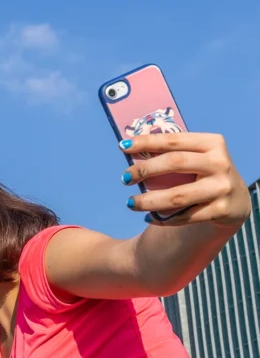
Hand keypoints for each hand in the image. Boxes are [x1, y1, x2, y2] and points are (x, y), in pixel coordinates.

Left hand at [121, 132, 250, 226]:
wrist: (235, 199)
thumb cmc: (205, 174)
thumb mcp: (196, 158)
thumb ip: (173, 153)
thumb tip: (132, 149)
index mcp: (212, 143)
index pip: (173, 140)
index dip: (146, 141)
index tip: (123, 145)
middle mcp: (220, 163)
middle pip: (174, 163)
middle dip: (145, 170)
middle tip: (125, 178)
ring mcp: (221, 187)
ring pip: (177, 196)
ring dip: (148, 201)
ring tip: (130, 203)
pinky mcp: (220, 210)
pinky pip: (184, 216)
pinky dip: (163, 218)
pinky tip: (149, 217)